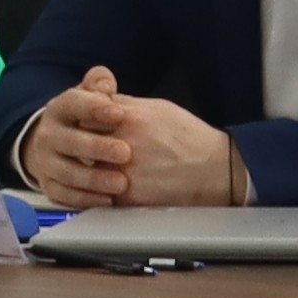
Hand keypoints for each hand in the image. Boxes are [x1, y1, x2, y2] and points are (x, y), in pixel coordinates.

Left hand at [15, 68, 246, 211]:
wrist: (215, 170)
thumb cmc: (189, 138)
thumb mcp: (158, 108)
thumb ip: (126, 104)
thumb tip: (102, 99)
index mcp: (129, 118)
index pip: (86, 114)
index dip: (83, 119)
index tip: (85, 123)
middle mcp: (124, 145)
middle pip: (83, 143)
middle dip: (82, 145)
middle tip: (82, 148)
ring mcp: (125, 173)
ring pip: (88, 171)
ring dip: (87, 171)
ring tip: (93, 169)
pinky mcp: (129, 198)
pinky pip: (101, 194)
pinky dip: (99, 191)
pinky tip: (107, 187)